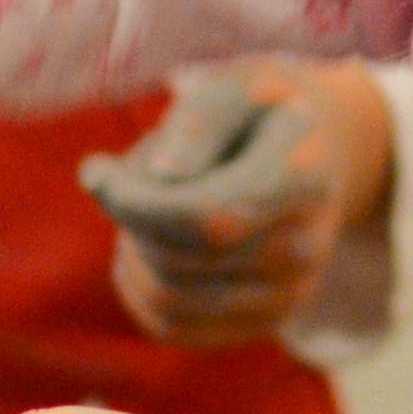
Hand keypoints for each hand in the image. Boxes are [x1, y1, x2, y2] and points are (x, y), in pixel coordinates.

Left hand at [80, 57, 393, 345]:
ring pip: (167, 298)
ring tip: (143, 205)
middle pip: (179, 259)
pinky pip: (171, 326)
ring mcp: (288, 295)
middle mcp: (304, 247)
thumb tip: (163, 178)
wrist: (317, 155)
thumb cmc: (259, 113)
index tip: (96, 169)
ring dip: (132, 250)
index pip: (209, 219)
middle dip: (131, 215)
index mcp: (302, 177)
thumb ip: (198, 123)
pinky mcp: (262, 324)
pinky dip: (138, 287)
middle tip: (127, 174)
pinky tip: (142, 245)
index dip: (138, 204)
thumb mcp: (235, 87)